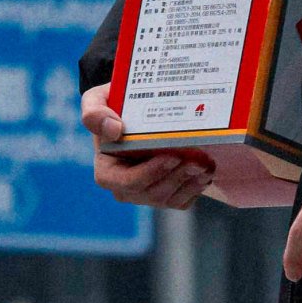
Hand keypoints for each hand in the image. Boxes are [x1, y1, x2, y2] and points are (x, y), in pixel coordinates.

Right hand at [82, 86, 216, 210]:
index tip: (172, 155)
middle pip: (153, 193)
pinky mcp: (165, 196)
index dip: (152, 172)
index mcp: (107, 172)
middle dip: (177, 178)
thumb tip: (114, 129)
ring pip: (170, 199)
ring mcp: (146, 195)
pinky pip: (182, 201)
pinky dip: (196, 188)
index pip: (129, 182)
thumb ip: (95, 113)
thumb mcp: (97, 101)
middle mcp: (125, 189)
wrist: (134, 112)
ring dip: (191, 183)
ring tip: (206, 165)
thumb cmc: (114, 107)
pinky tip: (206, 172)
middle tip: (198, 160)